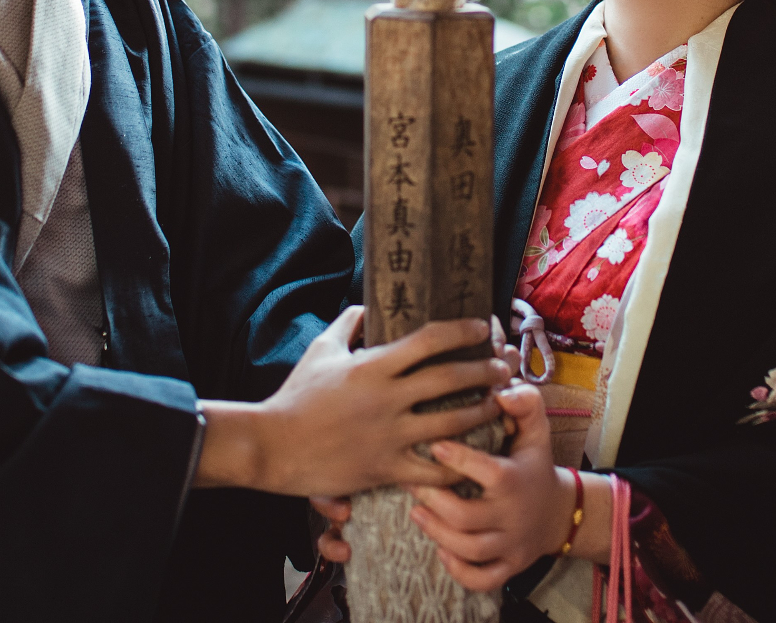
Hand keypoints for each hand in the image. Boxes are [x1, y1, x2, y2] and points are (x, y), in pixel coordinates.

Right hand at [308, 315, 523, 565]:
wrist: (272, 445)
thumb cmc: (294, 396)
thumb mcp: (320, 351)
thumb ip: (345, 326)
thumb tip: (363, 307)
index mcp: (373, 365)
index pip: (428, 339)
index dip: (461, 331)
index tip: (482, 328)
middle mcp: (387, 397)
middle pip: (449, 379)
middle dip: (483, 371)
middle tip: (503, 368)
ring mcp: (389, 434)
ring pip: (450, 422)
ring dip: (480, 412)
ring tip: (498, 406)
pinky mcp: (385, 467)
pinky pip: (432, 469)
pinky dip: (456, 463)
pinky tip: (473, 458)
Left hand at [406, 383, 613, 589]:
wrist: (560, 512)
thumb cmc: (534, 464)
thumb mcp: (536, 431)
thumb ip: (524, 403)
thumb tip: (502, 388)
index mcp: (516, 480)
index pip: (486, 472)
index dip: (458, 460)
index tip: (433, 445)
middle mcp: (513, 516)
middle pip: (466, 518)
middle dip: (433, 500)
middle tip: (409, 480)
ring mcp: (511, 544)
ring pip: (469, 549)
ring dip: (437, 533)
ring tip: (416, 511)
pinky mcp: (509, 566)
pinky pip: (482, 578)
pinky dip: (460, 570)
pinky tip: (440, 550)